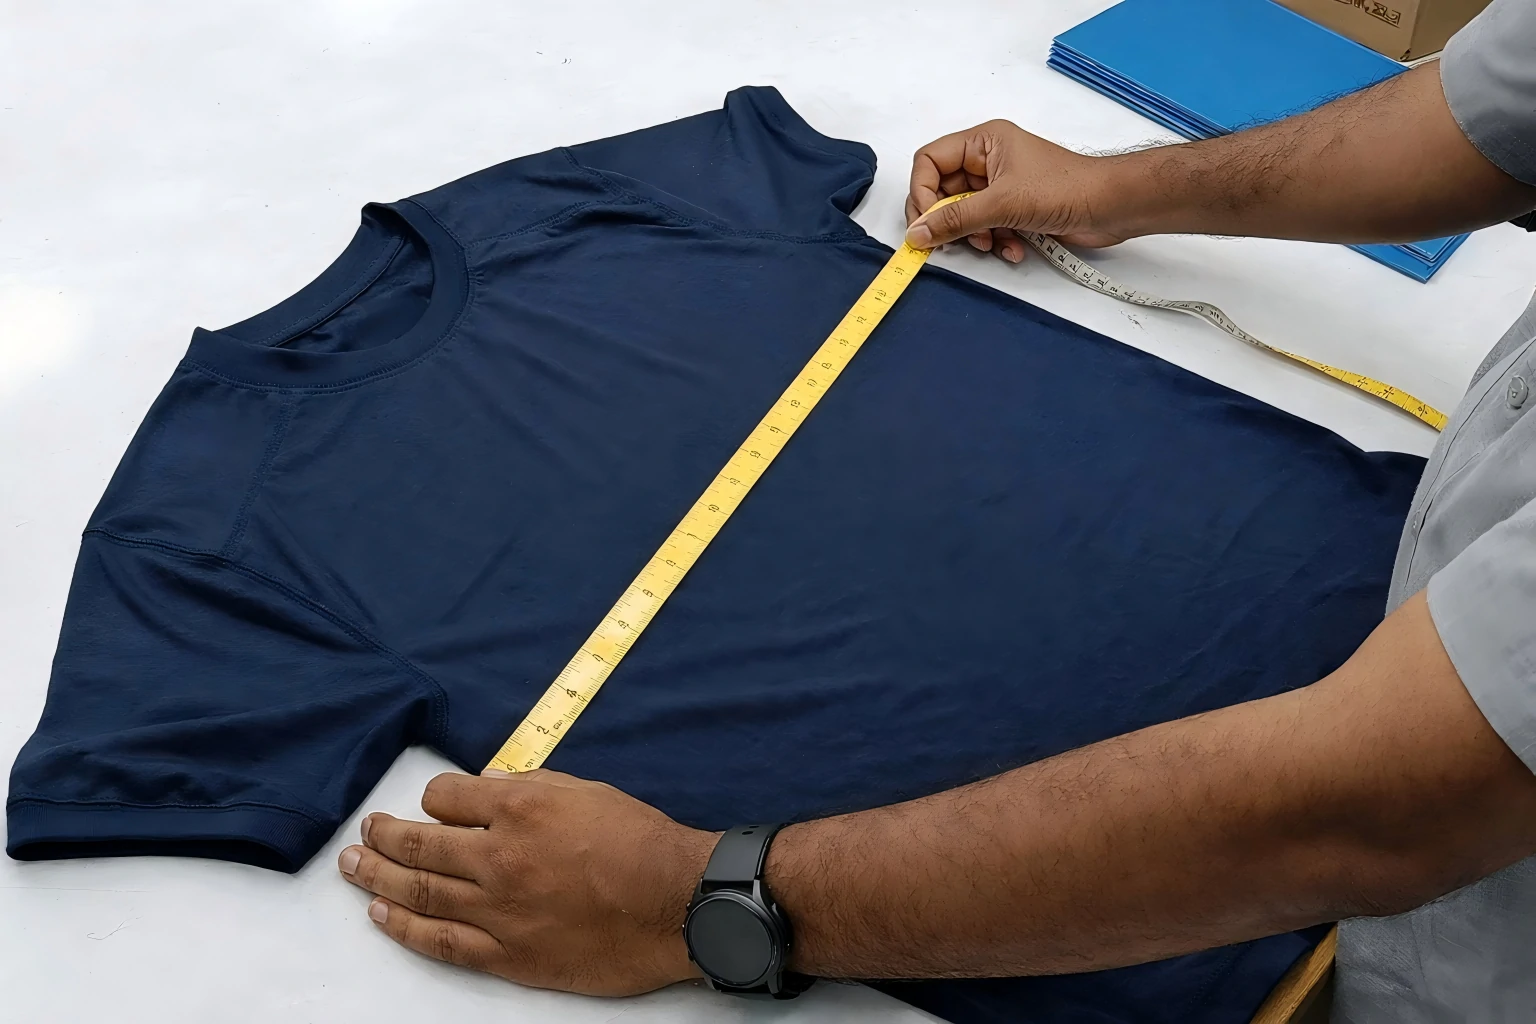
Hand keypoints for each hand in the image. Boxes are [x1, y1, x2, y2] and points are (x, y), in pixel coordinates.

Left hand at [337, 769, 716, 995]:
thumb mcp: (587, 791)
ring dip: (376, 876)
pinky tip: (381, 914)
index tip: (431, 804)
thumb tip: (489, 787)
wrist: (677, 904)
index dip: (434, 798)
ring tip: (352, 866)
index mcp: (520, 808)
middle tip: (364, 832)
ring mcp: (499, 909)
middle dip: (383, 836)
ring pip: (417, 891)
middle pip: (419, 844)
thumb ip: (531, 786)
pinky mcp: (508, 953)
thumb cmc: (641, 843)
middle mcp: (499, 856)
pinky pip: (440, 940)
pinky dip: (404, 927)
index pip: (446, 796)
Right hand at [905, 120, 1127, 261]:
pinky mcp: (1013, 210)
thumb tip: (916, 234)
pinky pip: (986, 228)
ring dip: (974, 236)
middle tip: (950, 242)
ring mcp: (1000, 187)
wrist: (1111, 207)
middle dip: (949, 220)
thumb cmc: (1064, 189)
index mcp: (983, 142)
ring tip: (991, 244)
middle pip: (943, 192)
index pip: (930, 160)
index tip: (925, 223)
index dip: (921, 191)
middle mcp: (987, 161)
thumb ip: (954, 220)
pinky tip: (1013, 250)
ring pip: (963, 215)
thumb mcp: (1001, 204)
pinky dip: (995, 242)